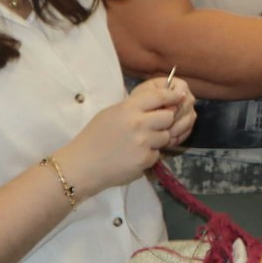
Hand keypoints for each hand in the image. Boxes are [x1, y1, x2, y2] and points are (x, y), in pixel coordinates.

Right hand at [58, 78, 192, 197]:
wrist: (81, 166)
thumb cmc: (93, 138)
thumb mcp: (111, 114)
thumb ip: (134, 108)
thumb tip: (160, 103)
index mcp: (128, 108)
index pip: (159, 96)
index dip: (172, 96)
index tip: (180, 97)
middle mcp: (138, 123)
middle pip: (168, 117)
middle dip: (164, 122)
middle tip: (152, 127)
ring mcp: (143, 142)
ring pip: (165, 136)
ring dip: (156, 140)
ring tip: (137, 144)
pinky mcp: (145, 160)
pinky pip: (156, 154)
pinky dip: (148, 156)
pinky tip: (132, 157)